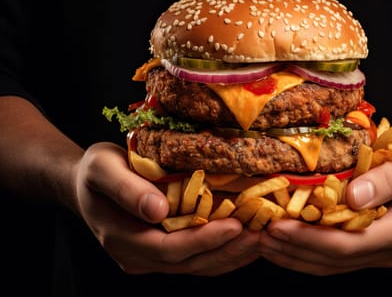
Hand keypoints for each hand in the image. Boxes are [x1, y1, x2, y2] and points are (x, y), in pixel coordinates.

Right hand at [74, 142, 259, 274]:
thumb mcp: (102, 168)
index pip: (170, 249)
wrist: (86, 183)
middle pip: (190, 263)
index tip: (236, 224)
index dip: (204, 240)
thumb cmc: (94, 171)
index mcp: (122, 238)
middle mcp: (138, 256)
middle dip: (228, 250)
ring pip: (197, 266)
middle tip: (261, 234)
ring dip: (232, 255)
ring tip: (262, 238)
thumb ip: (126, 189)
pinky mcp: (163, 252)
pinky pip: (197, 259)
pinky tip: (245, 240)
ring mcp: (151, 258)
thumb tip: (158, 211)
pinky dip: (223, 251)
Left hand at [259, 134, 391, 274]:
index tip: (277, 224)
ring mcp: (378, 254)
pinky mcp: (369, 249)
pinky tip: (283, 242)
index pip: (347, 244)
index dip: (309, 238)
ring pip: (328, 265)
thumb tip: (353, 196)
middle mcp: (387, 250)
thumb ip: (391, 178)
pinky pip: (332, 259)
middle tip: (257, 233)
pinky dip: (304, 252)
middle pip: (332, 260)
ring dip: (292, 255)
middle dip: (291, 248)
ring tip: (260, 240)